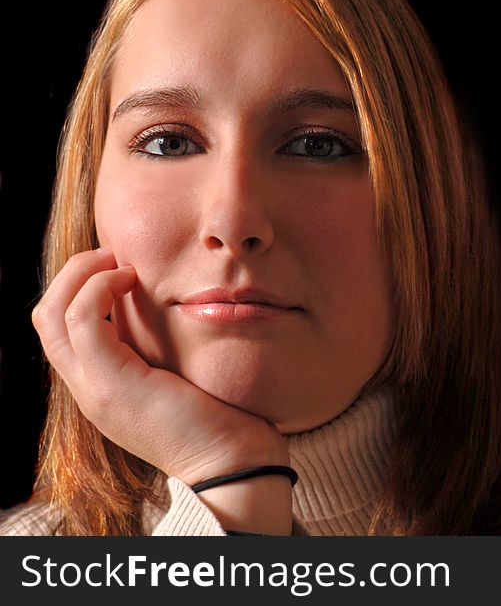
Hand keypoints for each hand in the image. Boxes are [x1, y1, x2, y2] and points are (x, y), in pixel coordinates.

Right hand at [32, 247, 293, 532]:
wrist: (235, 465)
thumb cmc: (222, 419)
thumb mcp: (181, 378)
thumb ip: (162, 351)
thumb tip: (169, 309)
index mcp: (102, 389)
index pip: (61, 330)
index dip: (80, 289)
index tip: (120, 266)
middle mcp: (88, 391)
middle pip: (45, 318)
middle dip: (71, 274)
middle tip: (111, 254)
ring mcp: (95, 390)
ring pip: (52, 315)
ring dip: (81, 275)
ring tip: (119, 261)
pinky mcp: (114, 385)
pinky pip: (84, 320)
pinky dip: (99, 289)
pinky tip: (131, 279)